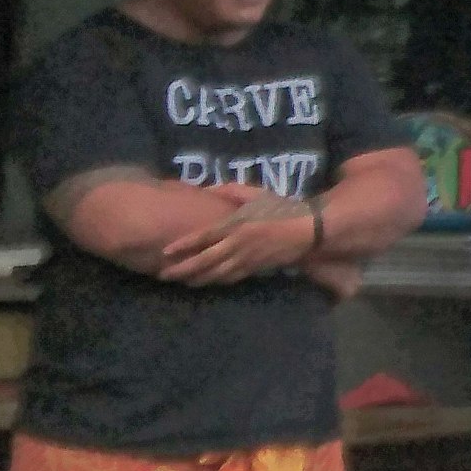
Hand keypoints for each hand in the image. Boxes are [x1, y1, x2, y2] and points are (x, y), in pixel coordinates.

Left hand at [152, 191, 312, 285]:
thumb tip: (207, 189)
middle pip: (204, 261)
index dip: (183, 246)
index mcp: (237, 224)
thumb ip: (230, 191)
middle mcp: (238, 244)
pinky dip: (214, 281)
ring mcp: (246, 260)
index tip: (165, 252)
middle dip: (182, 269)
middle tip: (163, 275)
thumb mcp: (256, 193)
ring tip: (179, 281)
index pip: (204, 237)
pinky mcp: (253, 269)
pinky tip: (204, 282)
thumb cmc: (281, 209)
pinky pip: (229, 278)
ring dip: (195, 279)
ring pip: (215, 274)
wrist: (308, 230)